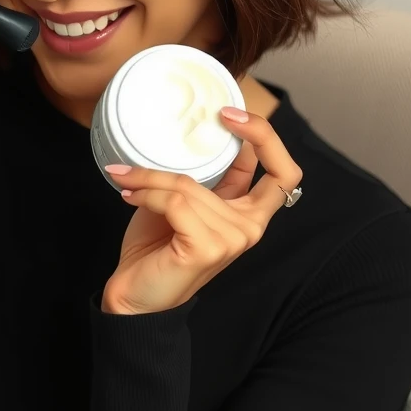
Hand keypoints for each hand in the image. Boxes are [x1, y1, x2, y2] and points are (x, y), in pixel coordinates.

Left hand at [100, 107, 302, 315]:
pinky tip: (128, 195)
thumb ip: (199, 177)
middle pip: (250, 166)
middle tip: (216, 114)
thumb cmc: (155, 248)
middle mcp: (250, 228)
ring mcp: (232, 239)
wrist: (132, 296)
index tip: (232, 114)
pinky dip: (146, 193)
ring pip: (190, 185)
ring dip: (150, 177)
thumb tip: (198, 130)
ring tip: (126, 179)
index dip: (267, 138)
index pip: (284, 173)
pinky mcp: (208, 247)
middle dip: (251, 132)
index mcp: (249, 215)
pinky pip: (175, 201)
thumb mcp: (182, 203)